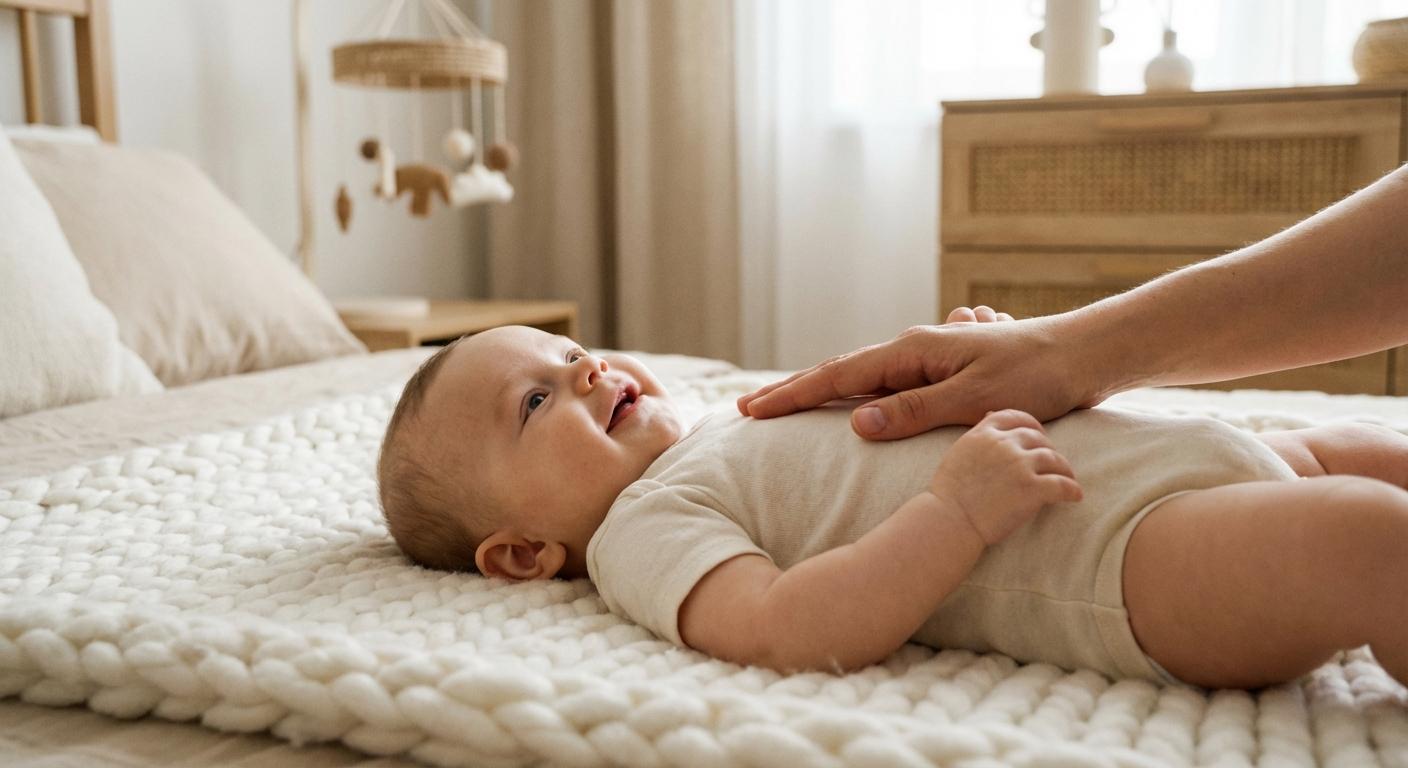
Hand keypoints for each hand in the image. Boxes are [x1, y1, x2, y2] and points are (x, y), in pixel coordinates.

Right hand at [736, 307, 1101, 439]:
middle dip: (792, 391)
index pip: (837, 377)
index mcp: (912, 352)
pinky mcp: (942, 372)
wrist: (1082, 353)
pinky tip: (845, 404)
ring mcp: (926, 358)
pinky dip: (852, 394)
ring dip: (818, 392)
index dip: (792, 396)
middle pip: (839, 373)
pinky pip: (882, 384)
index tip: (753, 411)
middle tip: (748, 410)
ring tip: (782, 406)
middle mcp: (912, 349)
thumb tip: (854, 422)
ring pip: (858, 378)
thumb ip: (913, 411)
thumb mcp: (973, 400)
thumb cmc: (1034, 377)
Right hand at [928, 409, 1082, 545]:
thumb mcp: (959, 452)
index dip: (1031, 425)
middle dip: (1048, 448)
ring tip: (1068, 479)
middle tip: (1053, 463)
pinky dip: (1072, 490)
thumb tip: (990, 414)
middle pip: (1037, 437)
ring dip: (1064, 469)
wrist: (950, 521)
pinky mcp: (1032, 488)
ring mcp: (1020, 465)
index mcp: (984, 434)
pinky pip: (1062, 484)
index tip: (1038, 435)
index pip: (1015, 417)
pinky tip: (1075, 496)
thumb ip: (978, 434)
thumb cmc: (949, 493)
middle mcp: (1004, 444)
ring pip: (1054, 458)